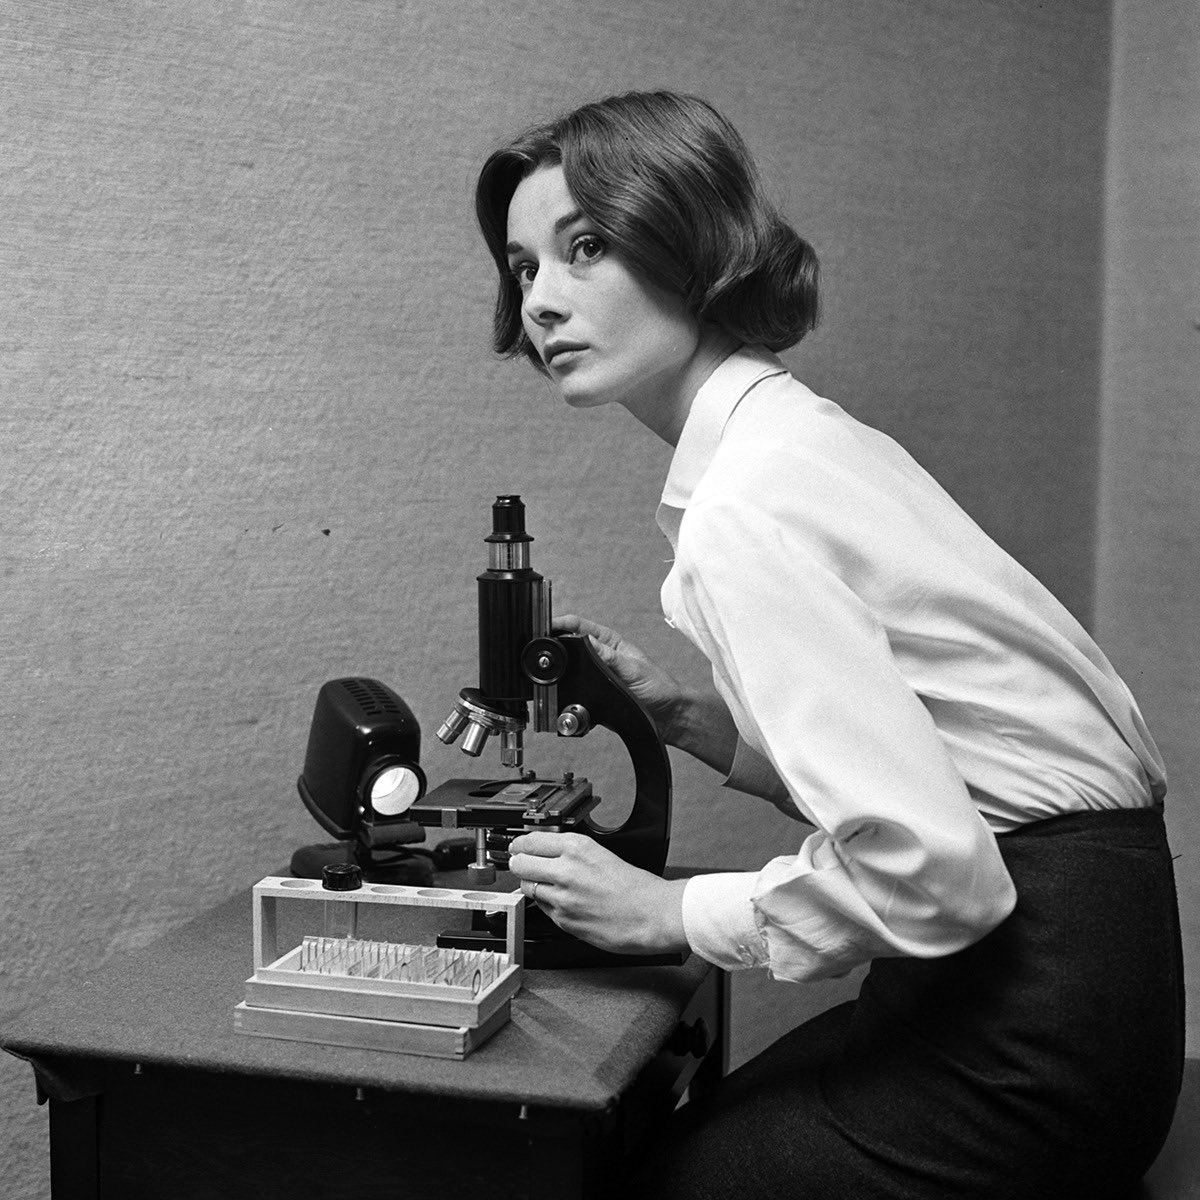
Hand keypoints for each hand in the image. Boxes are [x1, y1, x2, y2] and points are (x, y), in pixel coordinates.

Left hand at [508, 832, 688, 956]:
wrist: (651, 915)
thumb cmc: (636, 886)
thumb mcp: (601, 853)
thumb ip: (571, 852)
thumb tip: (546, 853)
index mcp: (576, 848)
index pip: (530, 841)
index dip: (520, 845)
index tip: (518, 847)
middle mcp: (566, 870)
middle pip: (520, 864)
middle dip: (519, 864)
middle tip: (521, 864)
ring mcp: (562, 898)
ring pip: (527, 887)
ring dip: (531, 885)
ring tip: (544, 884)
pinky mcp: (563, 920)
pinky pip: (542, 909)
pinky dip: (546, 904)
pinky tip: (560, 902)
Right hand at [553, 614, 682, 740]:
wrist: (666, 716)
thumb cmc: (658, 687)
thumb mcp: (633, 669)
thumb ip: (609, 657)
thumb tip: (587, 642)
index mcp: (610, 642)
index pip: (580, 626)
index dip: (562, 623)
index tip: (548, 626)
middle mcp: (600, 656)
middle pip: (569, 645)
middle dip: (555, 645)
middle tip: (542, 648)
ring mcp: (595, 675)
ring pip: (569, 668)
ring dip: (559, 669)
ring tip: (548, 670)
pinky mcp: (593, 693)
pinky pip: (574, 690)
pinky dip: (565, 691)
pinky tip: (561, 692)